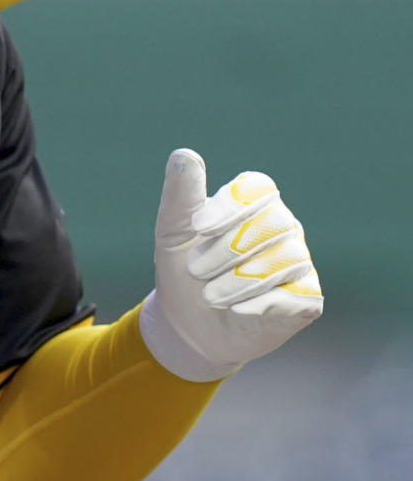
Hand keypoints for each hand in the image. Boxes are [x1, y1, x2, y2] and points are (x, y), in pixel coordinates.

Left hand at [139, 148, 322, 380]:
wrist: (188, 326)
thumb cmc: (183, 270)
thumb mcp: (173, 232)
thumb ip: (181, 195)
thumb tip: (184, 154)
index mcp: (253, 204)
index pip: (258, 188)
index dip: (231, 205)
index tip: (199, 226)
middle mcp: (282, 227)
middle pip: (272, 223)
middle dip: (227, 249)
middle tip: (194, 269)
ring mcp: (298, 262)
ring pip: (286, 260)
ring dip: (240, 280)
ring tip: (209, 295)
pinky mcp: (307, 299)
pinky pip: (300, 295)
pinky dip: (266, 302)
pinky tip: (238, 310)